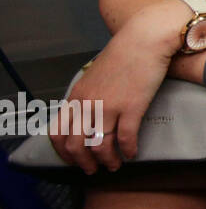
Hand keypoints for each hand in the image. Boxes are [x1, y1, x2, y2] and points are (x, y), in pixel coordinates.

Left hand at [52, 4, 182, 172]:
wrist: (145, 39)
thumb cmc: (125, 54)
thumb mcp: (96, 76)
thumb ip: (89, 96)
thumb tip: (89, 117)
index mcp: (77, 96)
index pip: (58, 133)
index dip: (64, 153)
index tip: (74, 160)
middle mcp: (88, 104)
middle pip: (76, 145)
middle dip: (83, 163)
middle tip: (93, 169)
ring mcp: (109, 106)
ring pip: (100, 146)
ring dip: (107, 160)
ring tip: (114, 165)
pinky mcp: (132, 107)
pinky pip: (126, 138)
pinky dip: (127, 150)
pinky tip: (132, 153)